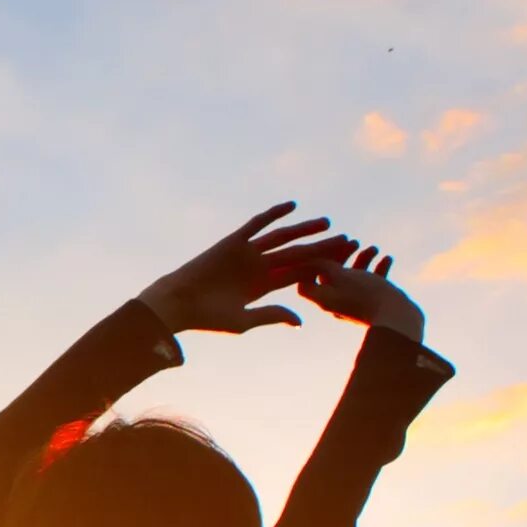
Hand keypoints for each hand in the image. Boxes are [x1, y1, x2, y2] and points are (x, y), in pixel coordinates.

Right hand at [138, 204, 357, 336]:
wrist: (178, 303)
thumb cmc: (207, 318)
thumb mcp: (244, 320)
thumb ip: (272, 314)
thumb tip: (301, 320)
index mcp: (263, 287)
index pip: (299, 274)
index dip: (322, 269)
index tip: (346, 264)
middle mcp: (259, 267)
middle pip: (298, 254)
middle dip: (322, 248)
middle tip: (348, 241)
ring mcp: (247, 253)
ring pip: (282, 237)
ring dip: (304, 229)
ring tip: (327, 222)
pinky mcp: (234, 241)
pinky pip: (257, 224)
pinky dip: (273, 214)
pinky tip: (291, 206)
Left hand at [298, 242, 425, 339]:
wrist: (396, 320)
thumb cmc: (366, 296)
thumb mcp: (341, 275)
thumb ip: (325, 265)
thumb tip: (313, 258)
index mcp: (323, 299)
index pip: (306, 281)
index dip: (311, 264)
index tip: (325, 250)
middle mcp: (335, 303)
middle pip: (332, 276)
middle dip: (343, 255)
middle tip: (354, 242)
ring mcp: (354, 303)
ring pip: (354, 277)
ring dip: (363, 259)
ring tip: (374, 248)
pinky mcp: (372, 304)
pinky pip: (371, 284)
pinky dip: (377, 269)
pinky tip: (387, 258)